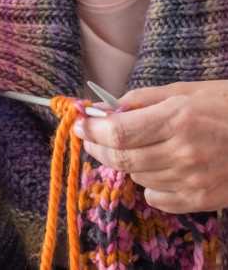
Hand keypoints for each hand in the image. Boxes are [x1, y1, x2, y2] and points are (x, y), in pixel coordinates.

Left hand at [74, 80, 227, 212]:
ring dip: (124, 161)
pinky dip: (148, 182)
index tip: (78, 123)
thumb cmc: (226, 105)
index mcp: (177, 119)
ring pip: (137, 176)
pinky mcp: (201, 200)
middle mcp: (182, 153)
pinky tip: (156, 166)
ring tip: (131, 146)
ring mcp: (192, 181)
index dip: (92, 129)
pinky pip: (157, 197)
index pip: (118, 132)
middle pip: (122, 157)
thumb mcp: (185, 91)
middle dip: (97, 146)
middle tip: (89, 136)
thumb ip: (144, 98)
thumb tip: (107, 107)